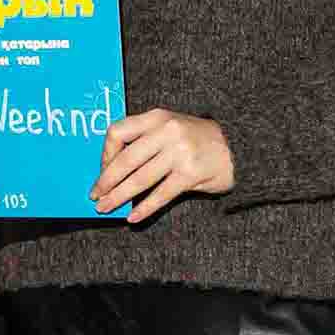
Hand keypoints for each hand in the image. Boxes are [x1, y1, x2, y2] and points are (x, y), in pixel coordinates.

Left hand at [92, 109, 233, 223]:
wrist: (238, 146)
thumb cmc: (197, 139)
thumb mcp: (170, 127)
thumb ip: (145, 139)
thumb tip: (111, 168)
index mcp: (157, 117)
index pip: (118, 132)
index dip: (105, 154)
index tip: (102, 170)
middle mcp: (167, 132)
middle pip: (126, 160)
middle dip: (106, 181)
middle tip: (95, 196)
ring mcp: (180, 152)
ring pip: (140, 179)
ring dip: (119, 197)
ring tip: (106, 208)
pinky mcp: (191, 174)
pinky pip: (160, 195)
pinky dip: (144, 208)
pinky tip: (133, 217)